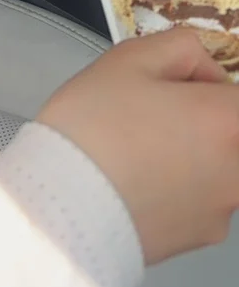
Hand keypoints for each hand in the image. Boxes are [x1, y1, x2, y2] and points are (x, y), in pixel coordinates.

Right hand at [38, 31, 238, 264]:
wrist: (65, 205)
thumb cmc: (96, 126)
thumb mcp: (130, 58)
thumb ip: (181, 48)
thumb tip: (202, 71)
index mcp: (228, 120)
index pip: (238, 92)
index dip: (205, 83)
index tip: (173, 88)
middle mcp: (238, 169)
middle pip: (232, 133)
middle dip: (201, 121)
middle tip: (155, 119)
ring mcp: (223, 209)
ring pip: (220, 168)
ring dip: (192, 156)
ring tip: (138, 155)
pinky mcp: (201, 238)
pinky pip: (201, 202)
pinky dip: (179, 191)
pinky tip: (137, 185)